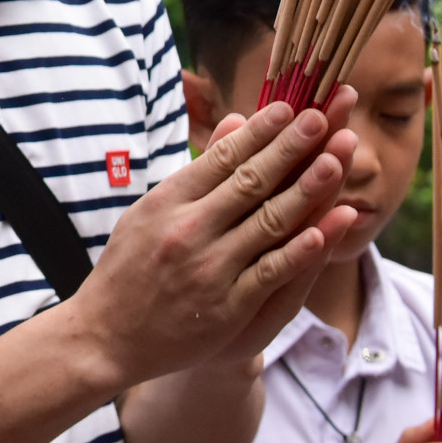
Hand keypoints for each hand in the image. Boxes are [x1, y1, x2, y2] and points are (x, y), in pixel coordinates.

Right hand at [67, 95, 360, 389]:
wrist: (106, 335)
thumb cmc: (129, 266)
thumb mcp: (149, 210)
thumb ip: (197, 171)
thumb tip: (235, 122)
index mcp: (167, 201)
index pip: (221, 158)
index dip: (259, 132)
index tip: (288, 107)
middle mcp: (188, 230)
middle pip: (250, 182)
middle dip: (290, 147)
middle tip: (322, 117)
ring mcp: (209, 269)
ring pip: (268, 223)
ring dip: (306, 190)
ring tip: (335, 160)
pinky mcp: (226, 307)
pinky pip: (270, 273)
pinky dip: (298, 251)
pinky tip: (324, 229)